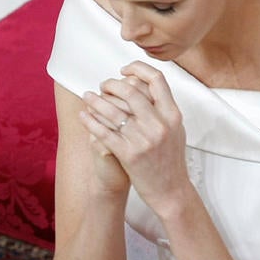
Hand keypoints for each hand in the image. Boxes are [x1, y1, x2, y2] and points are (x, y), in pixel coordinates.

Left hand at [79, 62, 190, 214]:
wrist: (171, 190)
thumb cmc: (171, 159)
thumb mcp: (175, 129)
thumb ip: (163, 108)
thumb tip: (145, 85)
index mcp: (172, 115)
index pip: (156, 80)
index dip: (137, 69)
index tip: (124, 70)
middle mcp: (159, 124)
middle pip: (130, 90)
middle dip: (111, 84)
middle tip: (102, 85)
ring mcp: (143, 139)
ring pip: (113, 110)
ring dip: (95, 100)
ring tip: (87, 96)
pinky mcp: (128, 154)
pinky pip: (103, 132)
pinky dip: (90, 121)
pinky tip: (83, 116)